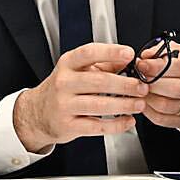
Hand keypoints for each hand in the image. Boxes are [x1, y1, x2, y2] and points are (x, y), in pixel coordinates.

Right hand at [13, 43, 145, 152]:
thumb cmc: (62, 89)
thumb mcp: (77, 70)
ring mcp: (65, 105)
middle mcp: (64, 83)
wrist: (37, 113)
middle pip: (99, 81)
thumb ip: (103, 64)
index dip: (110, 52)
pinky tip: (128, 121)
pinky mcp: (68, 125)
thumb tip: (127, 61)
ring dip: (124, 105)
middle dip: (125, 85)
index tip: (129, 54)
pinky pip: (97, 126)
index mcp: (68, 64)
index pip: (89, 53)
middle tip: (142, 87)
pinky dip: (116, 125)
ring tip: (139, 104)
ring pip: (100, 105)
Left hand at [136, 40, 179, 129]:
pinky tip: (144, 101)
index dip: (157, 66)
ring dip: (148, 98)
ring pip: (166, 106)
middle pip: (174, 89)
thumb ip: (159, 51)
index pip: (179, 66)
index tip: (141, 64)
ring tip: (139, 90)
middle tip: (138, 78)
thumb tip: (145, 57)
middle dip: (151, 83)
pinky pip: (162, 119)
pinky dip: (149, 111)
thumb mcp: (175, 51)